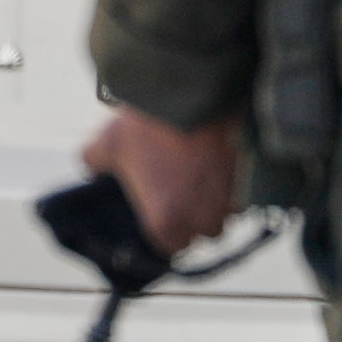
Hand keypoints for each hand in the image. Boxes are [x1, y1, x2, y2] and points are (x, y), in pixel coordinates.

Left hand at [80, 105, 247, 258]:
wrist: (194, 94)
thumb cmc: (147, 125)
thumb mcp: (107, 144)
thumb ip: (93, 163)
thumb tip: (91, 168)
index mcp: (166, 222)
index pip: (170, 247)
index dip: (167, 231)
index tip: (163, 214)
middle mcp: (202, 220)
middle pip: (202, 231)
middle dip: (195, 217)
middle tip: (182, 192)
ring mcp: (229, 202)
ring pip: (226, 214)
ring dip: (217, 202)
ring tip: (202, 176)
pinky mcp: (250, 180)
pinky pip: (244, 193)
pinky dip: (235, 185)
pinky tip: (221, 164)